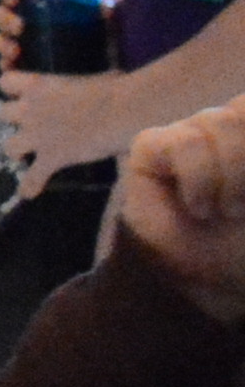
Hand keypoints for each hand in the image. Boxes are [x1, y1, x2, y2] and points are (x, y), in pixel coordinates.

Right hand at [112, 105, 244, 325]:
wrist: (211, 280)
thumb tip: (242, 114)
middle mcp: (228, 125)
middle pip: (244, 106)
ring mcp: (190, 132)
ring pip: (219, 121)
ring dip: (233, 175)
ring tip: (227, 211)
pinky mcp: (152, 146)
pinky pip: (183, 142)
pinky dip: (199, 179)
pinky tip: (198, 207)